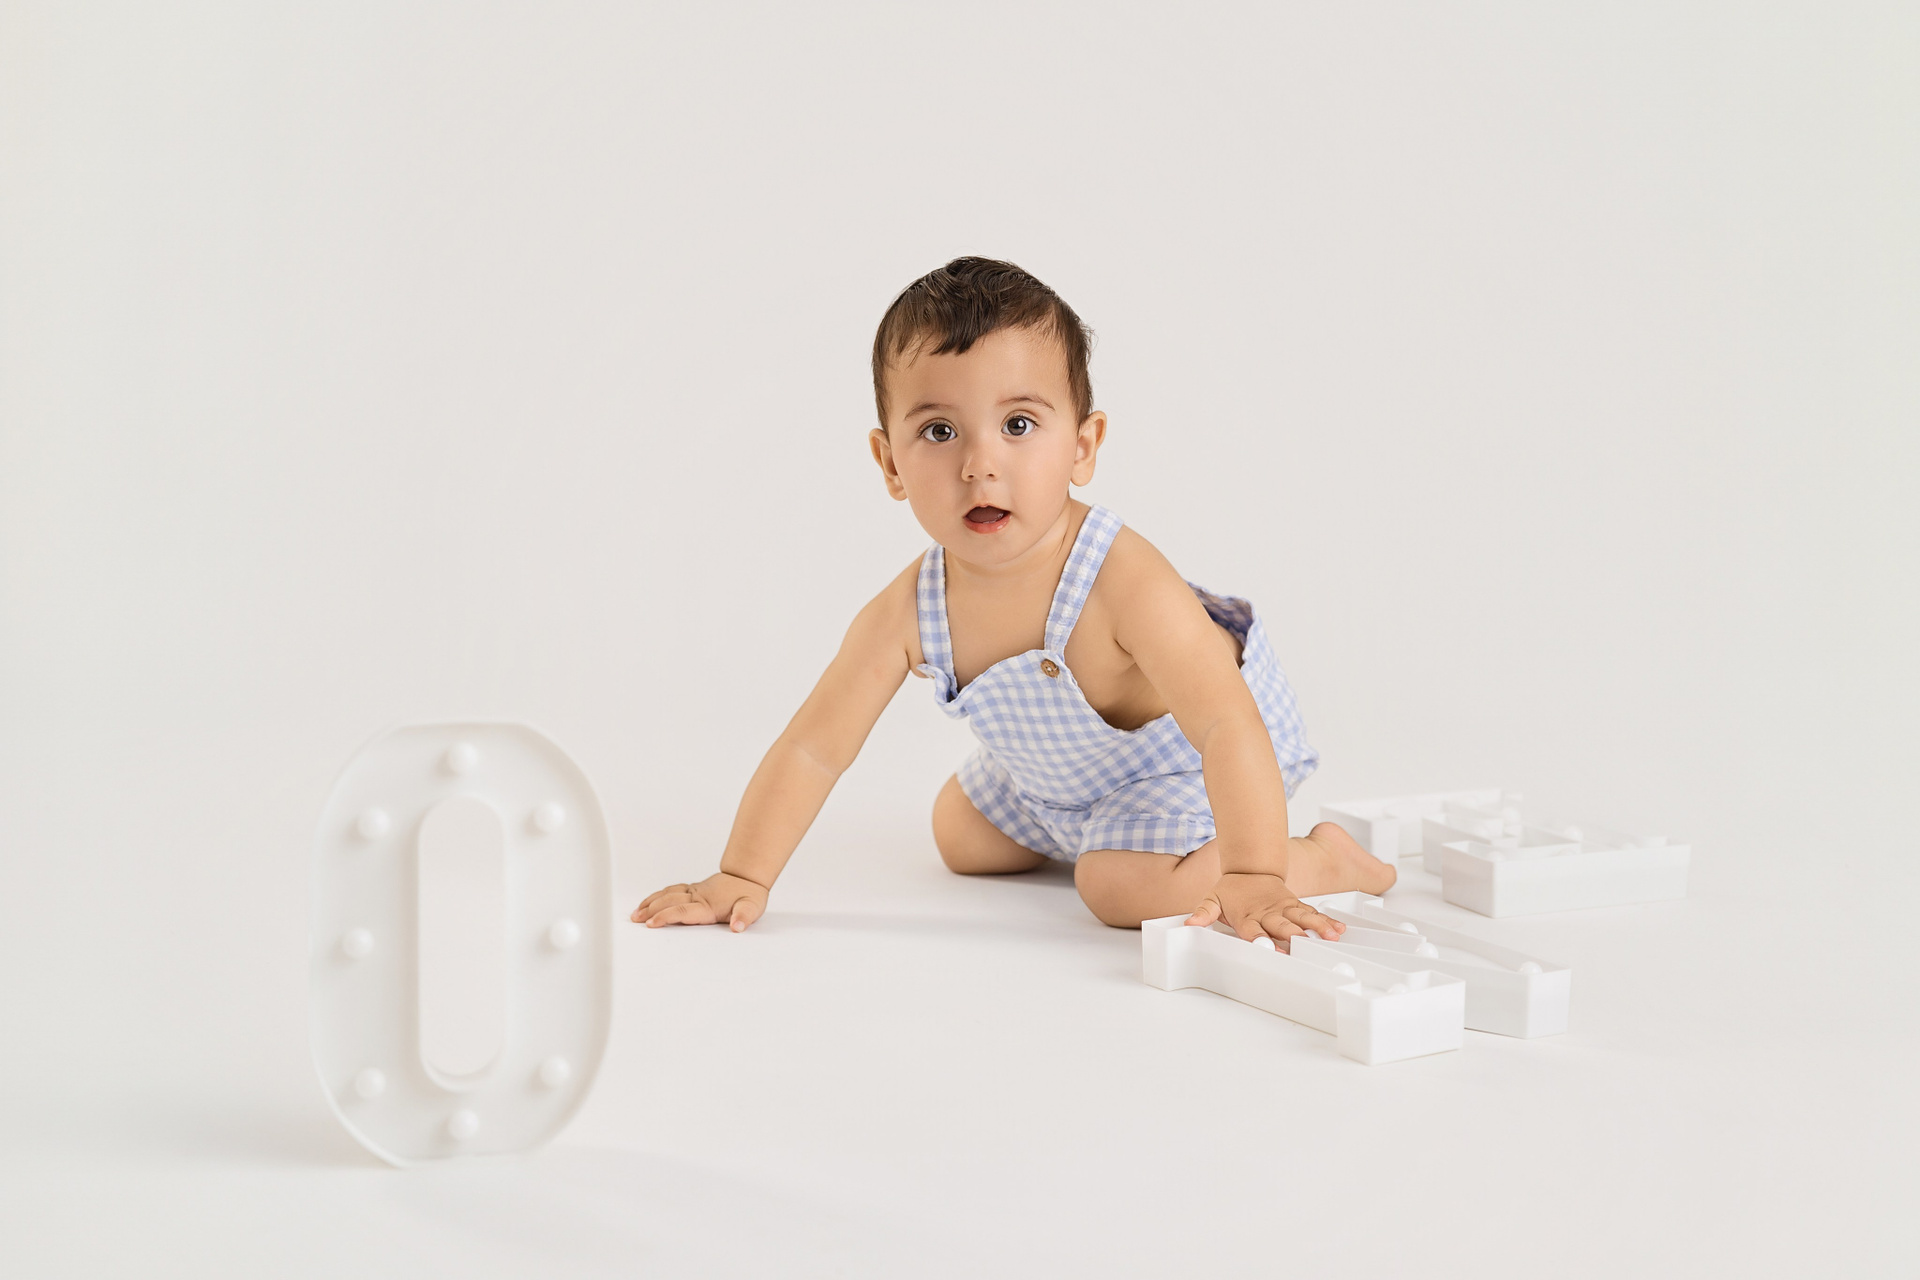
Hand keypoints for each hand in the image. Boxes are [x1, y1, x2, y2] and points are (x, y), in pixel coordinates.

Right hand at [630, 871, 767, 931]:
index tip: (651, 924)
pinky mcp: (692, 889)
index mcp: (708, 905)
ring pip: (667, 894)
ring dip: (650, 903)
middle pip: (669, 902)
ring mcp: (693, 891)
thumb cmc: (749, 895)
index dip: (666, 917)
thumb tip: (737, 926)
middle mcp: (697, 896)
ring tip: (635, 913)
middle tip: (635, 920)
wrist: (748, 876)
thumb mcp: (752, 908)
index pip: (682, 911)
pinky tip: (648, 902)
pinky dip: (657, 896)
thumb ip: (743, 917)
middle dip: (651, 911)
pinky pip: (671, 891)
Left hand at [1184, 872, 1343, 950]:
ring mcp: (1284, 908)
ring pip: (1303, 919)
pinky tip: (1339, 929)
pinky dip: (1326, 921)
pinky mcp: (1296, 905)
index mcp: (1248, 916)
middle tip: (1302, 944)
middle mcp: (1269, 913)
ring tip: (1331, 936)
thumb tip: (1189, 923)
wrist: (1249, 867)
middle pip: (1281, 926)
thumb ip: (1203, 913)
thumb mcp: (1212, 899)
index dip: (1260, 939)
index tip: (1267, 947)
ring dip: (1317, 927)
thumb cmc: (1231, 890)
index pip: (1254, 930)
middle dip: (1292, 936)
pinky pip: (1312, 913)